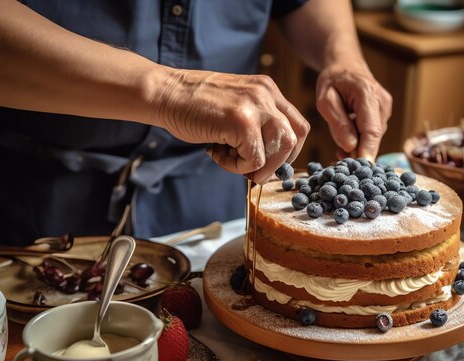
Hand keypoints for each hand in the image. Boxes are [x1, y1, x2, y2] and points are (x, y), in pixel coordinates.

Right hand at [154, 69, 309, 183]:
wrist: (165, 93)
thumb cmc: (194, 106)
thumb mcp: (235, 106)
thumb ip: (257, 123)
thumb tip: (271, 160)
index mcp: (268, 90)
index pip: (298, 126)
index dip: (288, 151)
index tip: (268, 162)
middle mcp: (267, 94)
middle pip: (295, 138)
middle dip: (276, 163)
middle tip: (251, 169)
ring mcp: (256, 105)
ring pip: (280, 150)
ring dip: (258, 166)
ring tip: (230, 159)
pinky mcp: (242, 120)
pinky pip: (254, 159)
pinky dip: (236, 166)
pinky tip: (216, 153)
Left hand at [316, 63, 391, 160]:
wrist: (346, 65)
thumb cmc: (333, 81)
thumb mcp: (326, 100)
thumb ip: (338, 124)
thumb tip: (351, 146)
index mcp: (367, 94)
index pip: (371, 129)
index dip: (367, 151)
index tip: (361, 168)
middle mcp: (382, 102)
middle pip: (374, 136)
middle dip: (358, 151)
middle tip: (339, 158)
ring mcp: (386, 108)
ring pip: (373, 136)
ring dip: (357, 145)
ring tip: (339, 144)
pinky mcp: (384, 114)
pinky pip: (372, 133)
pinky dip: (360, 139)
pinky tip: (348, 140)